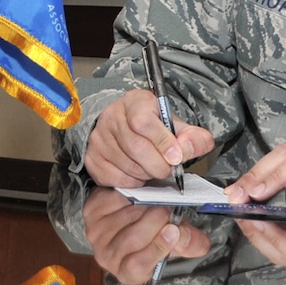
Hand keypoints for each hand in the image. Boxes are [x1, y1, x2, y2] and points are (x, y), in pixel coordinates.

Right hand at [83, 90, 216, 188]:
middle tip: (168, 168)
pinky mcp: (92, 159)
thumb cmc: (154, 128)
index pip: (143, 122)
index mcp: (135, 102)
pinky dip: (134, 182)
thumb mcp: (176, 126)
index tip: (177, 157)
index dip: (163, 142)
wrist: (127, 130)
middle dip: (159, 165)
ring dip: (147, 174)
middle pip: (136, 147)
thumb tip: (189, 148)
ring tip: (153, 168)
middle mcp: (112, 117)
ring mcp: (99, 139)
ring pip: (128, 166)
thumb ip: (192, 137)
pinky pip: (117, 179)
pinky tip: (138, 173)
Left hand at [83, 186, 211, 284]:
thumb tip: (182, 236)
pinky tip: (137, 197)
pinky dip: (128, 196)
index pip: (137, 265)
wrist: (136, 214)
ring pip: (124, 218)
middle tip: (168, 211)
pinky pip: (112, 201)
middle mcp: (107, 258)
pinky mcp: (90, 212)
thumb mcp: (178, 242)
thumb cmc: (156, 233)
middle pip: (132, 239)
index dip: (157, 247)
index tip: (173, 230)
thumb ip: (190, 243)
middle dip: (155, 221)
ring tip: (155, 204)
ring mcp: (96, 235)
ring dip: (144, 207)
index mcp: (129, 273)